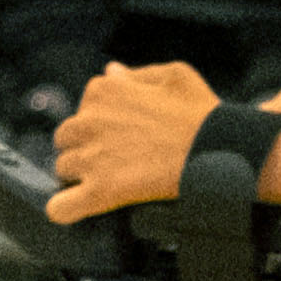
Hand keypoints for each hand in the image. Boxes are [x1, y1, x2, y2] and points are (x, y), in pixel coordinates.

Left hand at [45, 59, 220, 222]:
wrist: (218, 151)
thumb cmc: (201, 113)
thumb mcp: (174, 76)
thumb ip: (136, 74)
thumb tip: (111, 71)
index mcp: (104, 91)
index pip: (83, 108)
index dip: (100, 124)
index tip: (121, 133)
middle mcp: (89, 121)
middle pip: (67, 139)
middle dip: (85, 148)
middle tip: (114, 159)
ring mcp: (92, 157)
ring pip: (63, 169)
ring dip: (80, 175)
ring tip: (109, 180)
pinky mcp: (100, 191)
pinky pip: (62, 206)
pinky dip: (64, 209)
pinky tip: (74, 208)